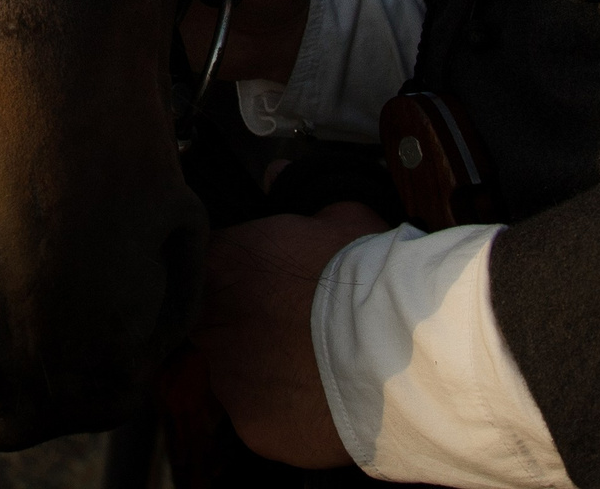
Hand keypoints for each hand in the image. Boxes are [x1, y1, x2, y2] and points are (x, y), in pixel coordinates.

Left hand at [194, 202, 389, 469]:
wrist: (400, 352)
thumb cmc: (369, 278)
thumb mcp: (338, 215)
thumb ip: (295, 197)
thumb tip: (273, 173)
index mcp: (220, 262)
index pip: (200, 267)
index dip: (227, 277)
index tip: (254, 284)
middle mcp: (209, 321)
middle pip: (208, 324)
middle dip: (238, 326)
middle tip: (283, 328)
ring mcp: (226, 378)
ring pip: (232, 375)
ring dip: (259, 371)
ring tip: (306, 369)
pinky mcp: (250, 427)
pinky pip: (259, 419)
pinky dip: (282, 414)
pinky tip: (316, 403)